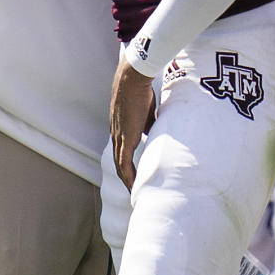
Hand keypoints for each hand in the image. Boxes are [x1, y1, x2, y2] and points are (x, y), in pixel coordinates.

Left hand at [110, 54, 155, 190]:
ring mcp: (119, 137)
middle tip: (134, 194)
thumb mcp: (147, 112)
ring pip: (120, 166)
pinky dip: (127, 176)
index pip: (122, 154)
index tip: (135, 179)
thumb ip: (150, 124)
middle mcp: (117, 136)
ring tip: (134, 195)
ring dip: (126, 182)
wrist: (133, 79)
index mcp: (121, 130)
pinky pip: (124, 162)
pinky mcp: (125, 137)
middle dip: (126, 180)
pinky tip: (133, 186)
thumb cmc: (140, 90)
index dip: (128, 168)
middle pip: (119, 164)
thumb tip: (157, 132)